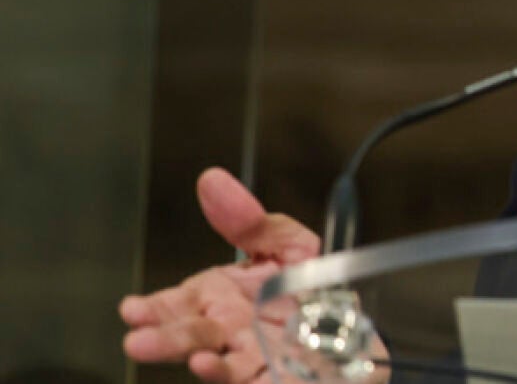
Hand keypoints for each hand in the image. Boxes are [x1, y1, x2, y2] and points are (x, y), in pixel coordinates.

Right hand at [119, 168, 320, 382]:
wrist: (356, 339)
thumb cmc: (315, 295)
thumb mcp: (292, 248)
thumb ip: (252, 223)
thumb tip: (211, 180)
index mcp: (223, 298)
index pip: (181, 303)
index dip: (156, 307)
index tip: (132, 309)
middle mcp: (229, 332)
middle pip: (193, 333)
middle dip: (165, 336)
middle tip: (136, 337)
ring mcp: (248, 360)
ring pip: (213, 360)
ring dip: (183, 354)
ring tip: (161, 352)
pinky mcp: (270, 380)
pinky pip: (246, 380)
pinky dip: (224, 373)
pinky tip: (209, 364)